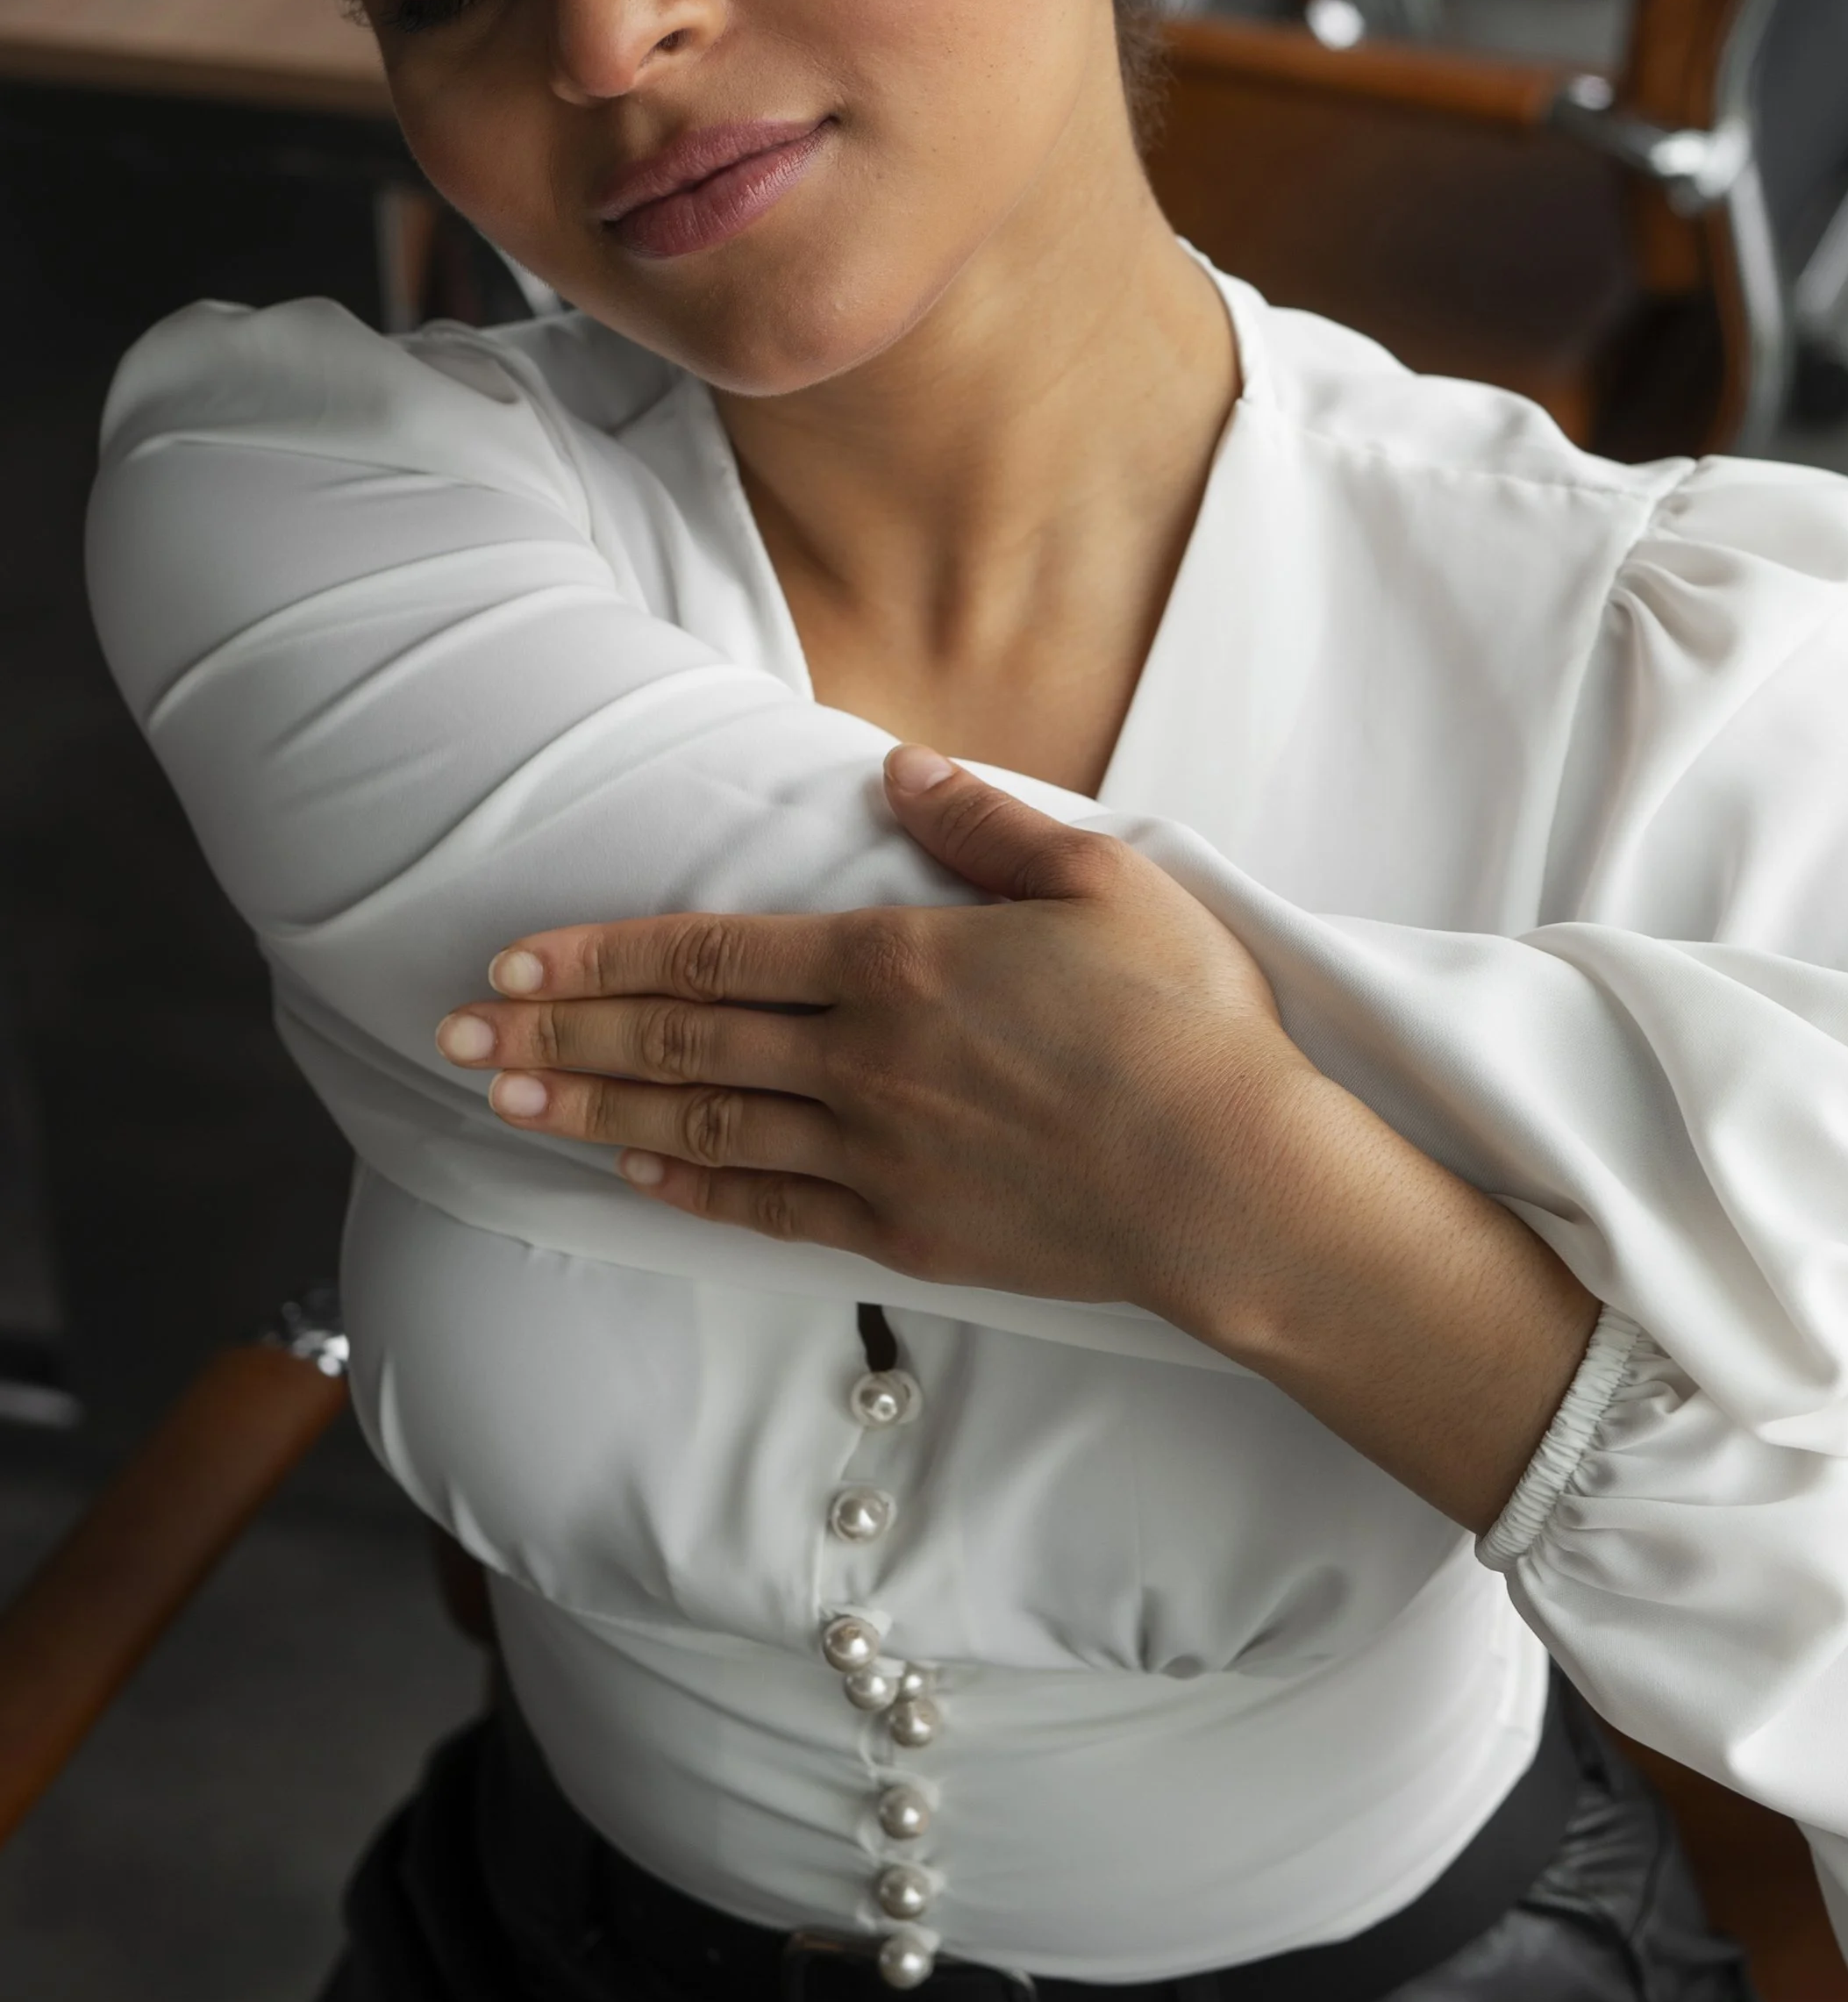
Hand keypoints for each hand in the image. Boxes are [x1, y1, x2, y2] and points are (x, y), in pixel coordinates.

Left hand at [433, 745, 1600, 1529]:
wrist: (1239, 1186)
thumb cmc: (1188, 1024)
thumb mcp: (1105, 879)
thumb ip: (987, 822)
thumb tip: (898, 769)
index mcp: (900, 963)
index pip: (713, 953)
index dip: (603, 954)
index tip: (519, 954)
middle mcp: (864, 1062)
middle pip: (678, 1042)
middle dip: (555, 1031)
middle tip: (456, 1030)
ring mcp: (878, 1155)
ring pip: (700, 1126)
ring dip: (592, 1110)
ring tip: (504, 1098)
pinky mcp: (907, 1232)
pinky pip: (769, 1209)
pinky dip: (690, 1188)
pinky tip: (635, 1175)